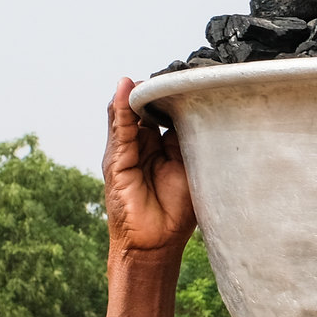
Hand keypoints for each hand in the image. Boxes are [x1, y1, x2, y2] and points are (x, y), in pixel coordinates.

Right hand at [103, 78, 194, 258]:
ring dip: (135, 94)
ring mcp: (125, 153)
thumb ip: (188, 145)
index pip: (161, 114)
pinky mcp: (115, 162)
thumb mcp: (190, 171)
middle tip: (169, 72)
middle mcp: (140, 147)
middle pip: (143, 110)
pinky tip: (125, 90)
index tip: (185, 78)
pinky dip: (120, 109)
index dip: (169, 97)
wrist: (156, 244)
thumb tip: (201, 116)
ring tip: (146, 75)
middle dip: (153, 92)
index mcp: (159, 148)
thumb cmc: (177, 212)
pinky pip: (119, 130)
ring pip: (127, 115)